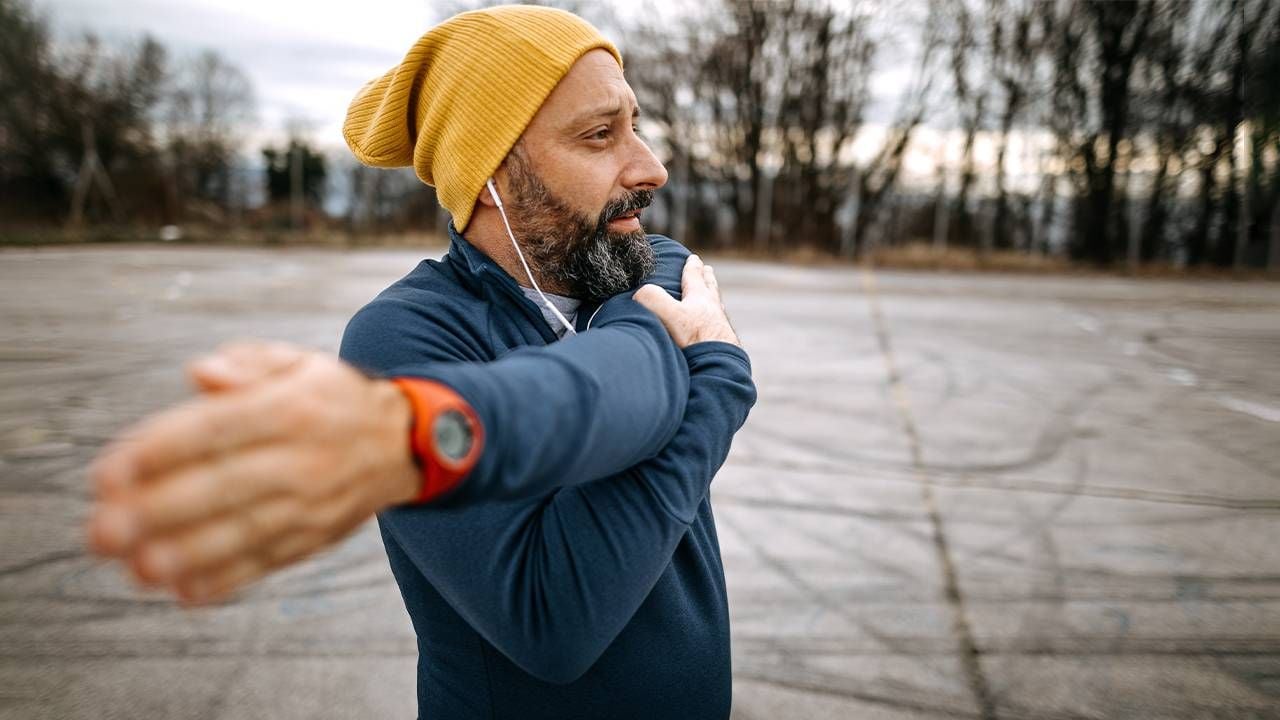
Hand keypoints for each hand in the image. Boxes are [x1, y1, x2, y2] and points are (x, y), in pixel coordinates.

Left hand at [86, 341, 419, 604]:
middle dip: (159, 512)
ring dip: (188, 555)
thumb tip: (200, 374)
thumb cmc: (329, 400)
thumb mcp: (295, 362)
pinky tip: (183, 591)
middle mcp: (302, 458)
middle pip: (225, 487)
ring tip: (137, 567)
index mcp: (289, 408)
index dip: (160, 452)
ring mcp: (311, 504)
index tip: (107, 474)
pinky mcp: (314, 538)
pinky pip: (268, 562)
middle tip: (104, 530)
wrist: (403, 443)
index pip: (217, 429)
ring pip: (244, 533)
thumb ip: (244, 363)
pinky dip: (227, 581)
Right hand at [633, 254, 739, 348]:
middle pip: (710, 289)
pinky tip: (714, 330)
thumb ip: (653, 299)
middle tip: (707, 270)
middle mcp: (713, 310)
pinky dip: (715, 323)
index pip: (694, 277)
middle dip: (706, 278)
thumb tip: (638, 292)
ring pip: (717, 308)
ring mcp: (721, 328)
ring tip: (712, 297)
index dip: (692, 266)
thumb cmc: (696, 340)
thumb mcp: (669, 315)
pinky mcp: (725, 346)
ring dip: (713, 300)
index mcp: (700, 298)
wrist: (720, 367)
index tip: (693, 258)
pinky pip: (719, 328)